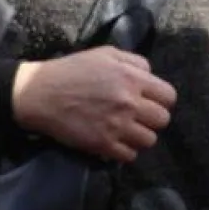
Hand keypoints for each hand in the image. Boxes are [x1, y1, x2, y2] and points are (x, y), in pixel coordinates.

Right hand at [12, 47, 176, 162]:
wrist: (40, 93)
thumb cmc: (72, 70)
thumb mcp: (106, 54)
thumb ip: (134, 62)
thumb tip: (151, 74)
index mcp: (132, 78)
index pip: (169, 96)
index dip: (162, 100)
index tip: (152, 102)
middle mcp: (129, 103)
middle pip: (162, 120)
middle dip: (153, 119)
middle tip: (139, 118)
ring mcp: (117, 125)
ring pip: (149, 140)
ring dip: (140, 136)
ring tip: (127, 131)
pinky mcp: (102, 144)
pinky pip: (129, 156)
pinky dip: (125, 151)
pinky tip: (115, 142)